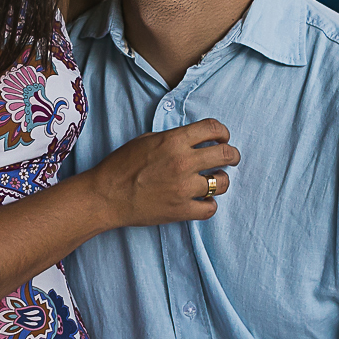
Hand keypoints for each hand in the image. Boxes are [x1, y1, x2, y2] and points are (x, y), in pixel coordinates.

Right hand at [85, 118, 240, 228]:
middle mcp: (183, 162)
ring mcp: (184, 188)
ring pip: (222, 182)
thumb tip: (194, 139)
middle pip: (225, 154)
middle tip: (231, 158)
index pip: (213, 128)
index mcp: (174, 140)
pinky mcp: (181, 210)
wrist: (106, 196)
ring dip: (221, 180)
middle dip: (232, 155)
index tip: (223, 137)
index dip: (223, 131)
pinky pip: (210, 208)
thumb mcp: (146, 140)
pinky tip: (202, 200)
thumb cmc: (121, 165)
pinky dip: (209, 204)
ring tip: (214, 181)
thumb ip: (173, 138)